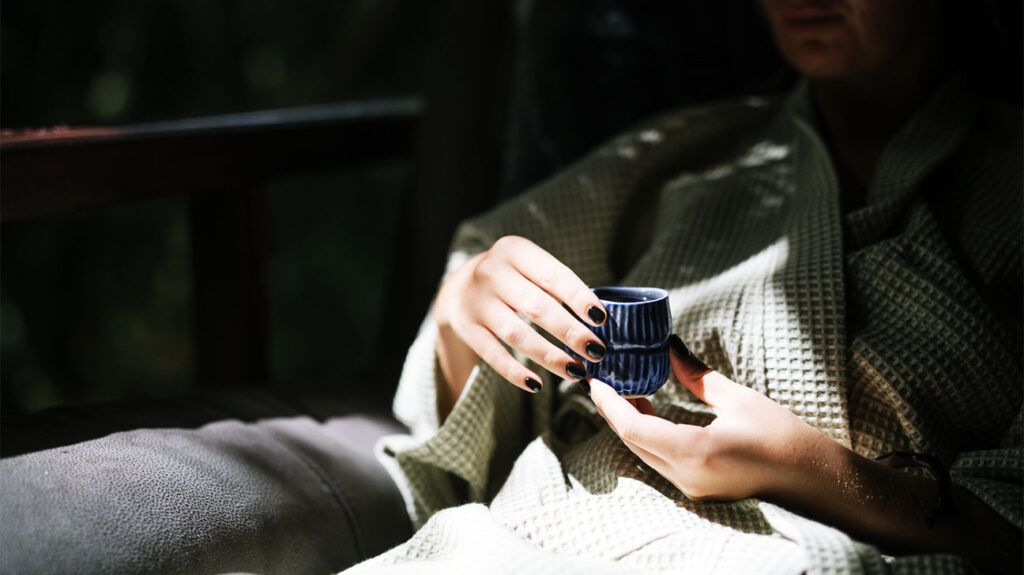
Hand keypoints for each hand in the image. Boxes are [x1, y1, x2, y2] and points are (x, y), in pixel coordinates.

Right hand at [433, 236, 607, 403]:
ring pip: (516, 334)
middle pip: (536, 307)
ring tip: (575, 371)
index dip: (579, 298)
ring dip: (549, 356)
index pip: (552, 275)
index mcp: (515, 251)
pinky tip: (536, 385)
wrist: (459, 287)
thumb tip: (598, 322)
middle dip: (570, 332)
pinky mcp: (466, 328)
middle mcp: (492, 272)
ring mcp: (476, 301)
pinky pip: (492, 354)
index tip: (602, 320)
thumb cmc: (512, 279)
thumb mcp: (530, 268)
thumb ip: (558, 288)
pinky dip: (514, 372)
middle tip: (596, 351)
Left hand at [590, 334, 831, 500]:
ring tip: (626, 389)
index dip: (609, 403)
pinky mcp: (698, 489)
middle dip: (614, 410)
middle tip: (605, 378)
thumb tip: (667, 347)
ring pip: (643, 453)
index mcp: (695, 451)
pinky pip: (659, 460)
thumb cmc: (783, 436)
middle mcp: (686, 476)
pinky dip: (648, 435)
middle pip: (632, 441)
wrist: (814, 478)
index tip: (596, 379)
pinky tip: (649, 411)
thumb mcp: (738, 399)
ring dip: (630, 423)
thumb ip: (696, 375)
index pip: (633, 427)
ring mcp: (691, 488)